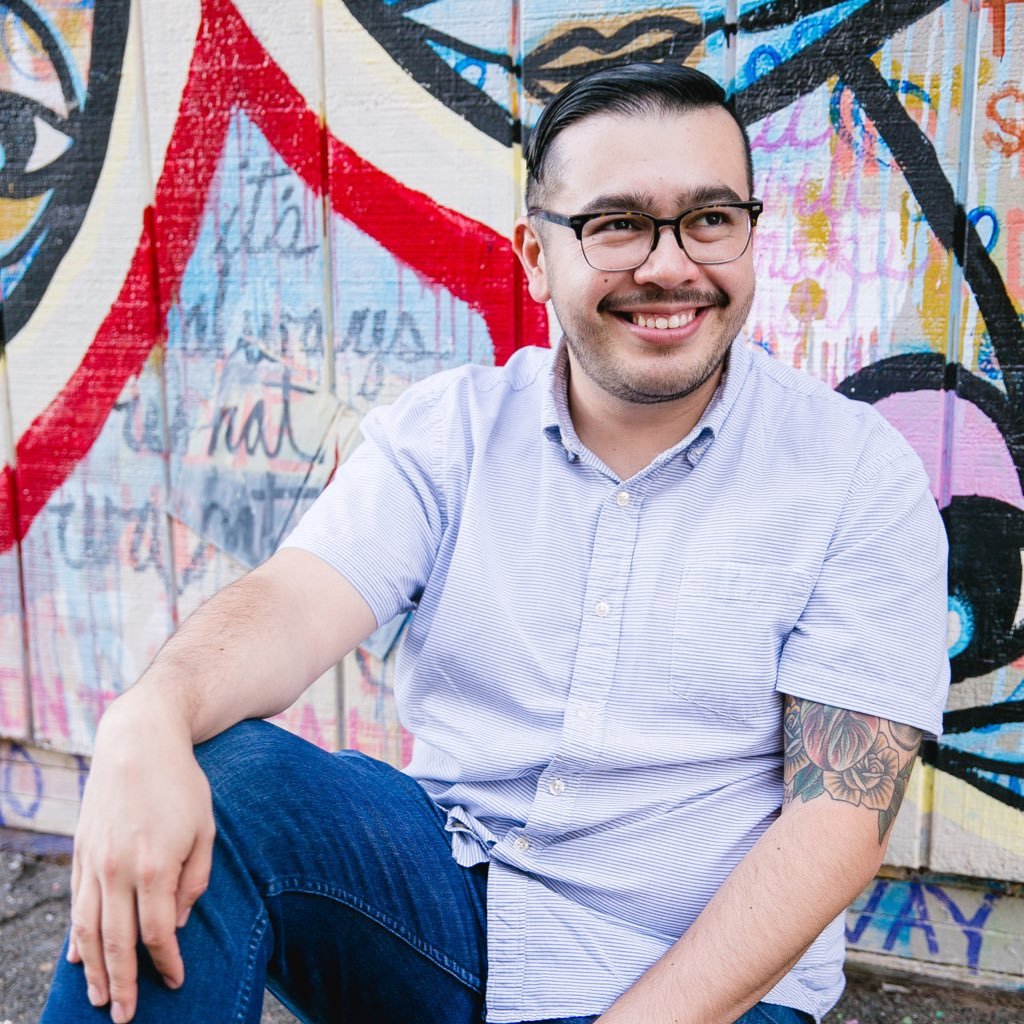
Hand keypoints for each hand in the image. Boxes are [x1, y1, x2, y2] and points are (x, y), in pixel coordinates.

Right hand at [67, 693, 214, 1022]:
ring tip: (98, 999)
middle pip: (116, 943)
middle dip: (121, 985)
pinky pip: (75, 905)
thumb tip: (177, 922)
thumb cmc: (181, 783)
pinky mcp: (80, 853)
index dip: (166, 963)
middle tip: (124, 1018)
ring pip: (87, 930)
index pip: (157, 934)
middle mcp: (117, 871)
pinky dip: (75, 936)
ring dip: (92, 970)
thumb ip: (195, 879)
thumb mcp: (205, 827)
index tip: (175, 981)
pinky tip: (78, 957)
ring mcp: (93, 863)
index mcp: (154, 866)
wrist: (138, 741)